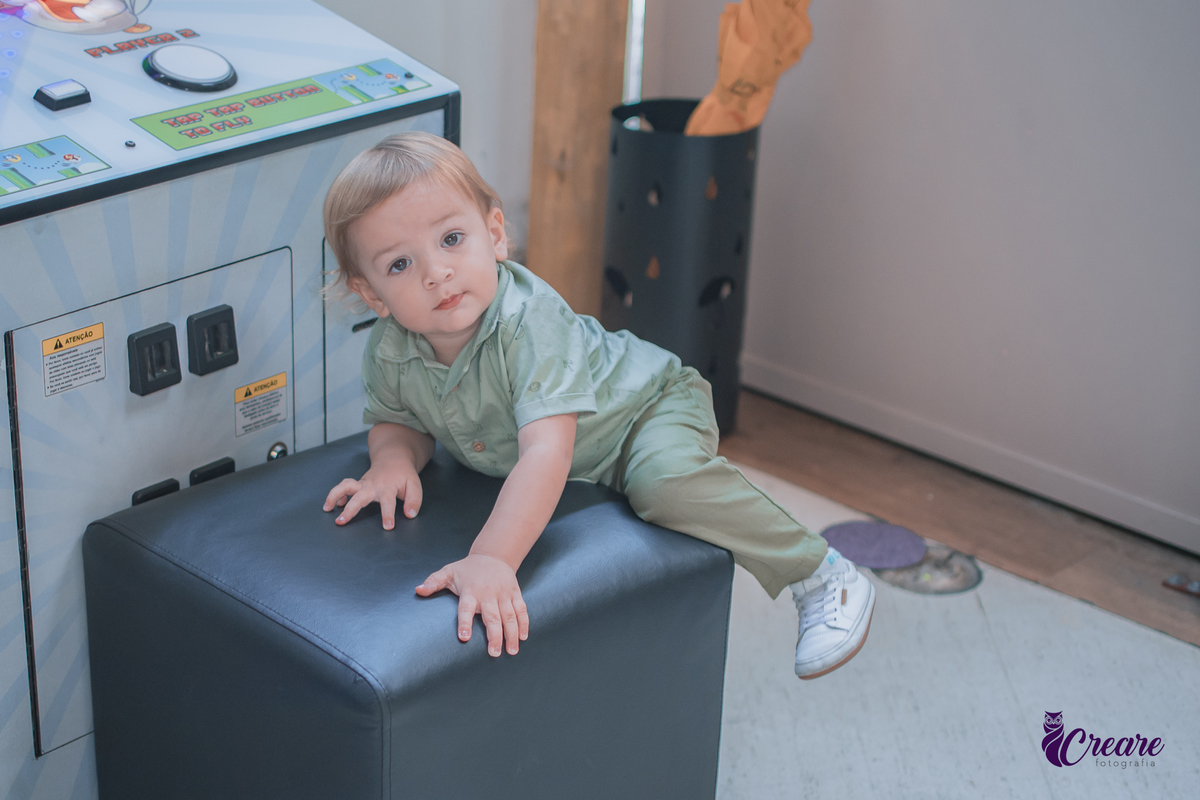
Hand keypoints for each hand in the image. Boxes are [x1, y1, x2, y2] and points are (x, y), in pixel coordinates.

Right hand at [323, 461, 421, 529]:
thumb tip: (410, 515)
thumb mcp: (415, 486)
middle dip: (350, 510)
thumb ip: (414, 500)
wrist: (394, 459)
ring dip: (334, 496)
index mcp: (388, 487)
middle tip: (341, 521)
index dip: (388, 515)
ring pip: (345, 486)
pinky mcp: (358, 484)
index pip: (388, 502)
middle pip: (359, 497)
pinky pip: (344, 486)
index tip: (387, 526)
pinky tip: (334, 505)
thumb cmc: (404, 475)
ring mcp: (363, 484)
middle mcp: (373, 486)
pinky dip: (337, 495)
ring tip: (327, 508)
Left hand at [415, 554, 529, 656]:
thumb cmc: (468, 569)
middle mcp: (488, 594)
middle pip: (492, 617)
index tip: (464, 638)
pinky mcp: (515, 594)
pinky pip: (521, 610)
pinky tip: (524, 637)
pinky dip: (524, 623)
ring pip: (509, 616)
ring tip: (511, 651)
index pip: (466, 608)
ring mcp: (504, 594)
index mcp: (471, 591)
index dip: (465, 622)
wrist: (493, 555)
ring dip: (512, 634)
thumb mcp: (448, 572)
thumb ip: (433, 582)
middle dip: (494, 636)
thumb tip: (417, 590)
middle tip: (494, 653)